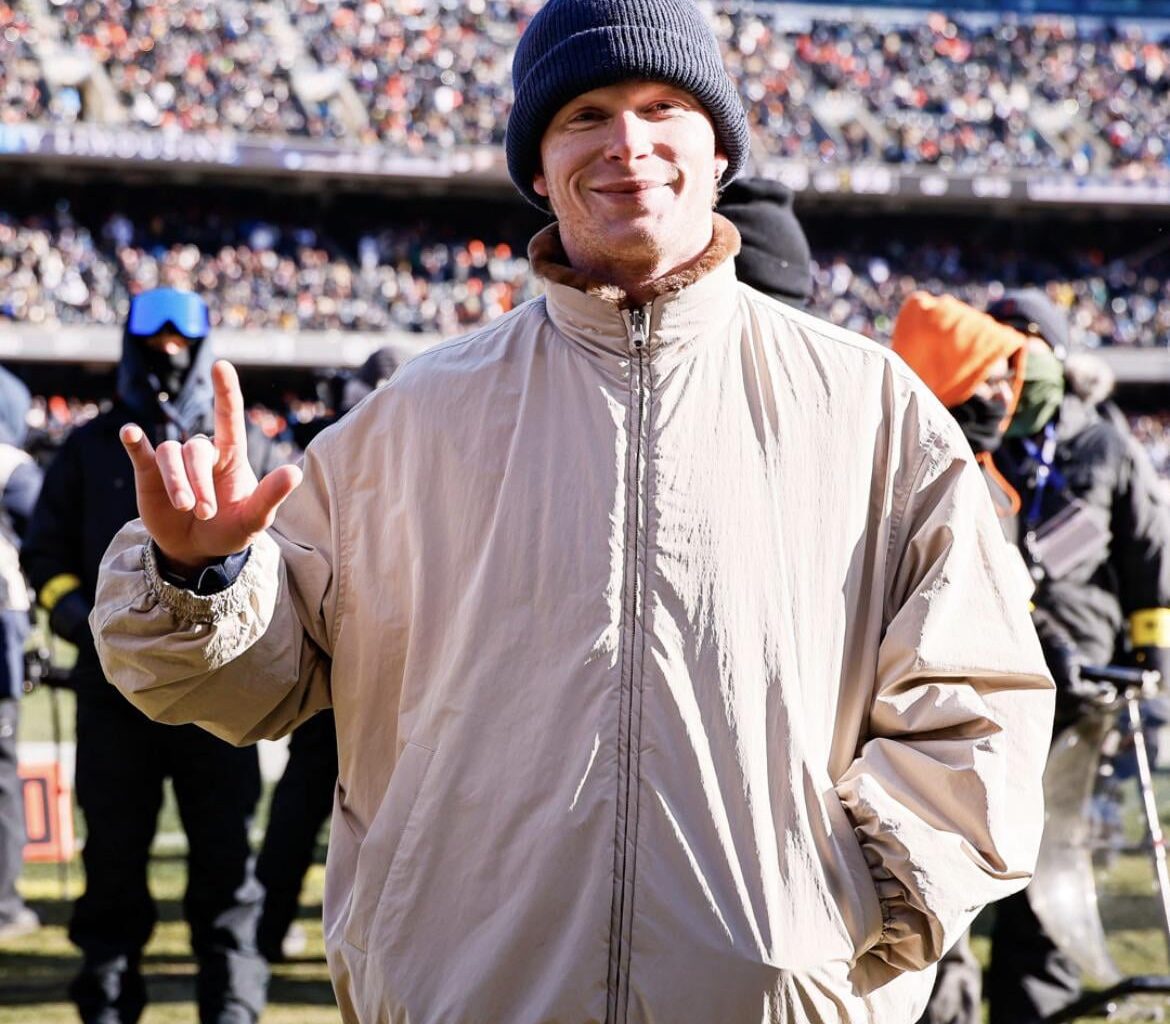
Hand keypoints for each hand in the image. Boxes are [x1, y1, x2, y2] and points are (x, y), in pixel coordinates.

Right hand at [120, 360, 302, 572]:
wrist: (198, 551)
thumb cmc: (232, 528)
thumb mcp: (255, 518)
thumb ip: (272, 496)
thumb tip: (296, 472)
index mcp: (232, 455)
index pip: (229, 417)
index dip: (226, 391)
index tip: (221, 366)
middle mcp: (203, 452)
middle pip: (196, 450)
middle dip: (199, 482)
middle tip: (206, 513)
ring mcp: (174, 461)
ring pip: (170, 453)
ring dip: (176, 481)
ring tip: (186, 508)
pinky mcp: (148, 473)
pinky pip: (140, 451)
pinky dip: (134, 441)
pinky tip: (130, 433)